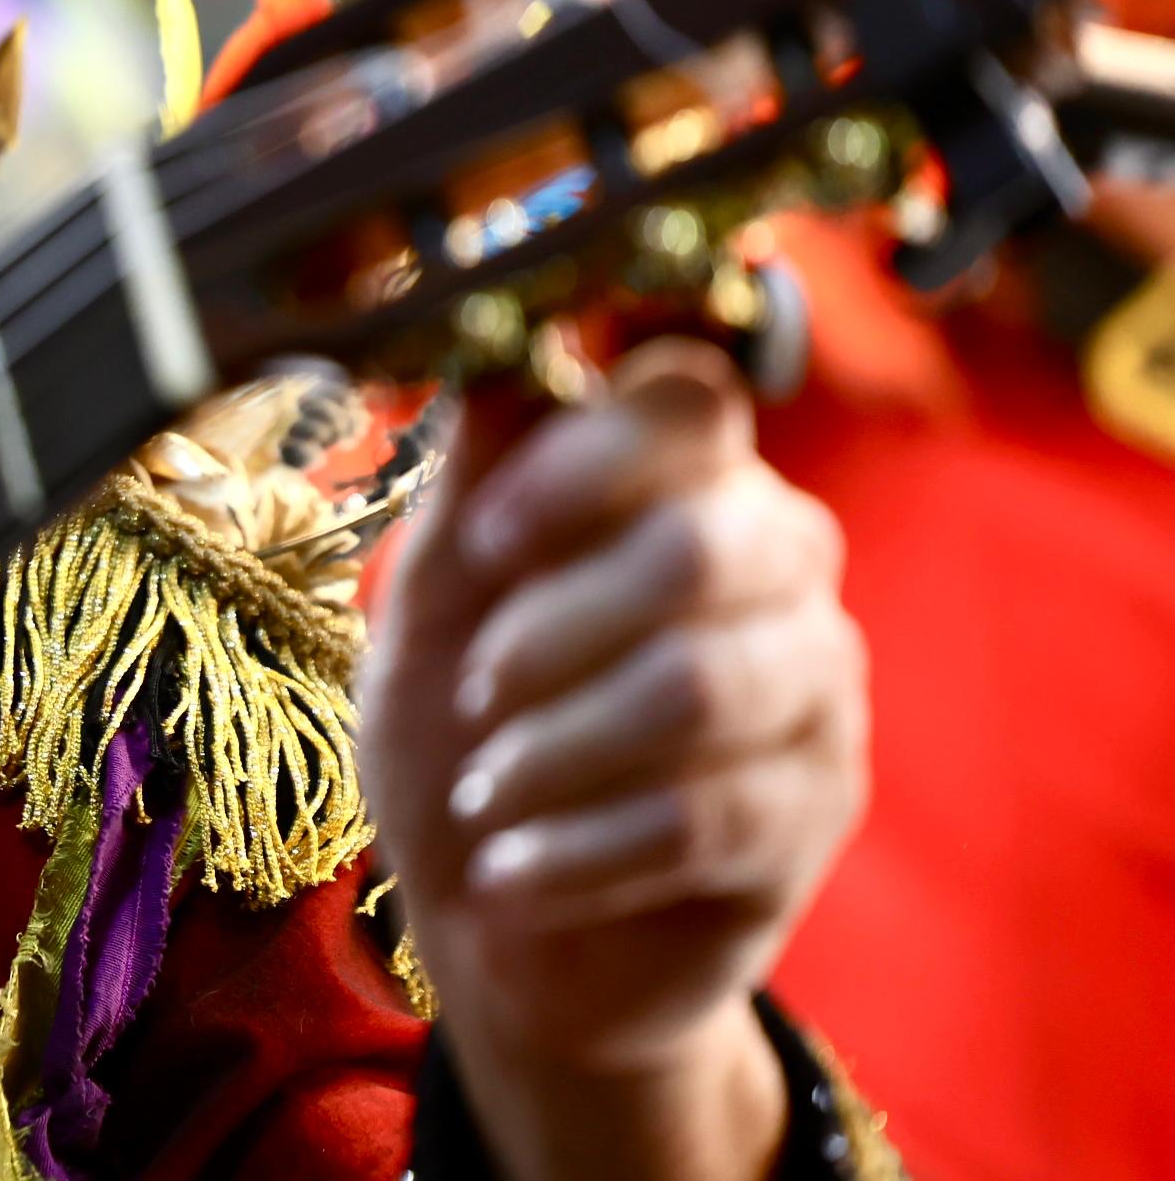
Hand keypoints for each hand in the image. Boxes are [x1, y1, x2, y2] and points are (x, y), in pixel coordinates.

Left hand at [361, 338, 868, 1177]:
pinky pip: (707, 816)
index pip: (691, 398)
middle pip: (705, 545)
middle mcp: (776, 557)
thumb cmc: (462, 721)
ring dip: (557, 750)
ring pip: (701, 686)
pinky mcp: (816, 810)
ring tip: (482, 793)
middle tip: (475, 691)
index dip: (590, 456)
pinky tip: (508, 873)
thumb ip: (473, 478)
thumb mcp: (436, 597)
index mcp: (680, 474)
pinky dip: (578, 849)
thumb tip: (483, 347)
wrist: (496, 904)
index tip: (487, 537)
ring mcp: (812, 683)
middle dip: (557, 626)